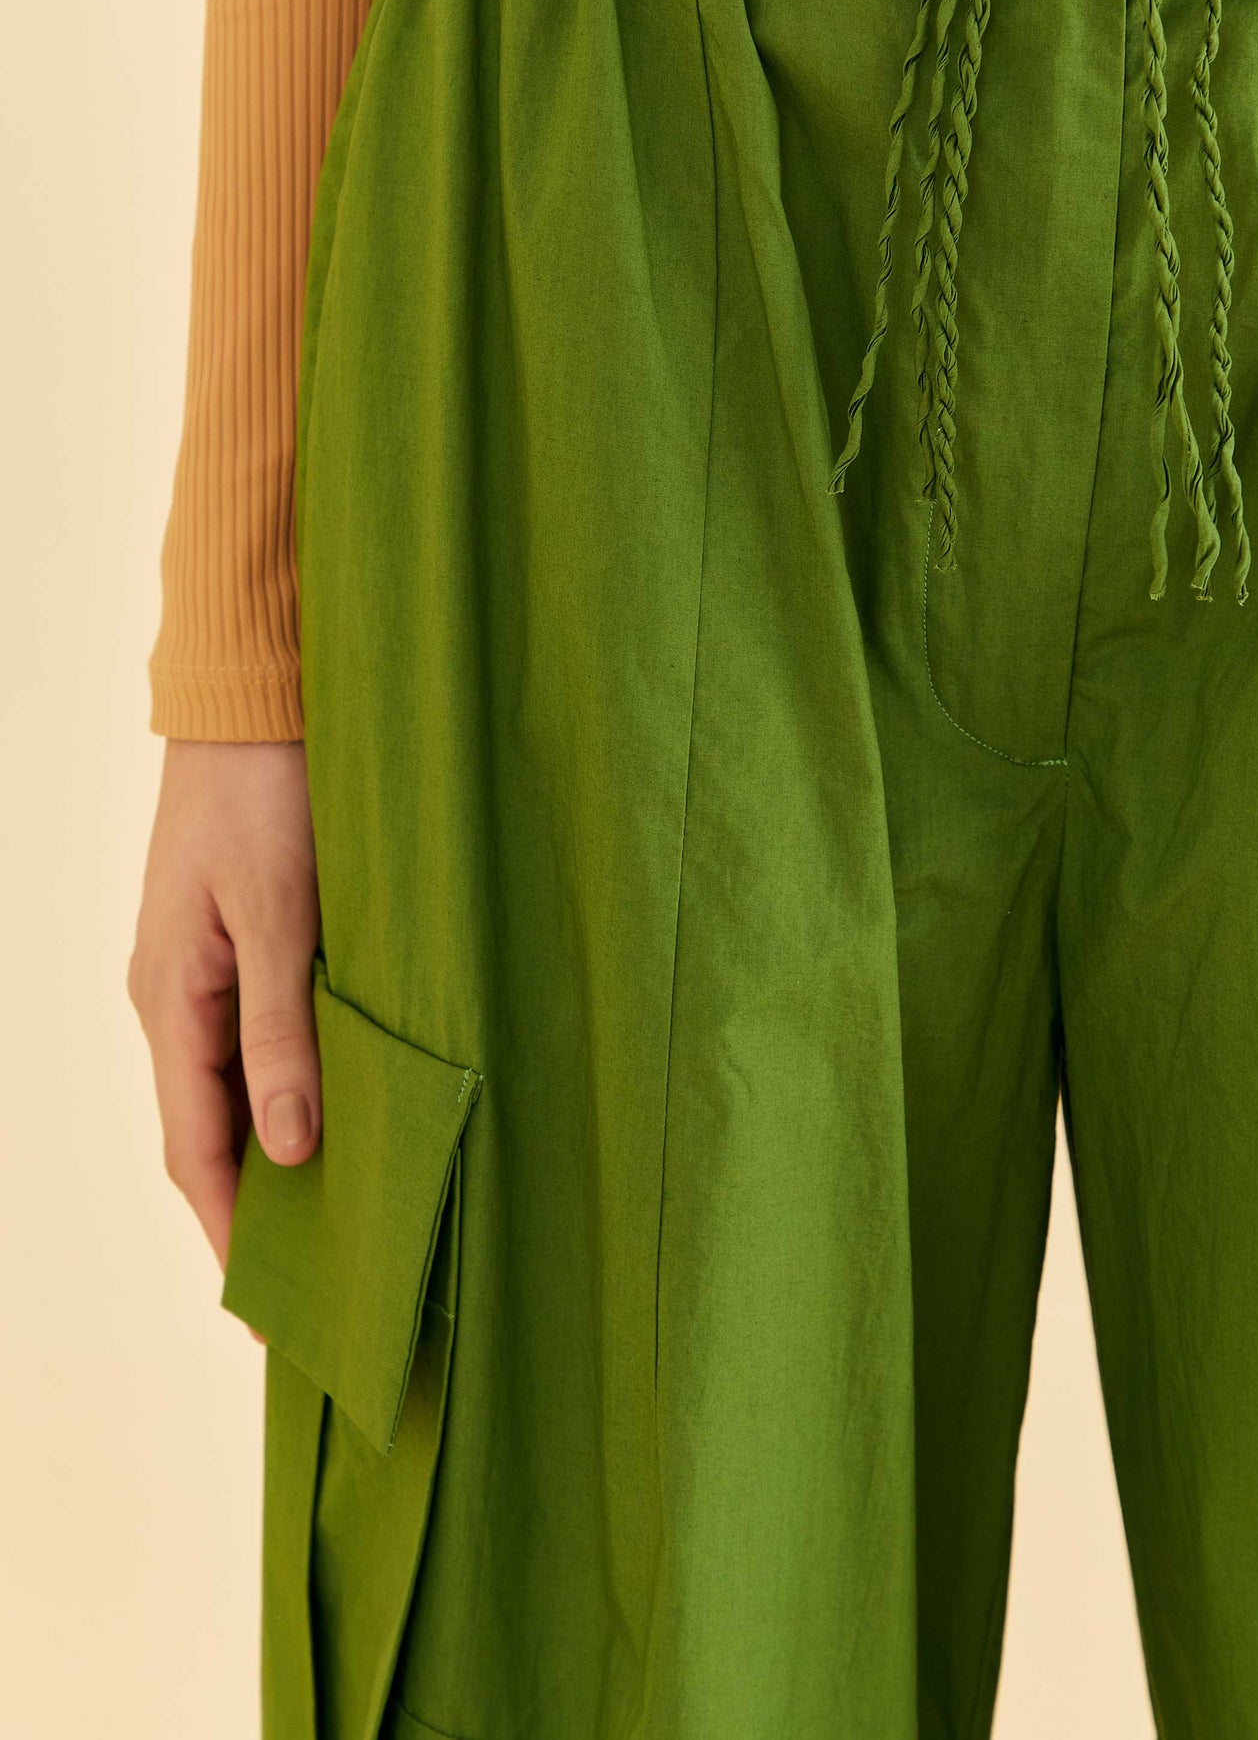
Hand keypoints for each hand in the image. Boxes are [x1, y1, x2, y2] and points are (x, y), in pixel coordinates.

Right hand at [129, 739, 321, 1271]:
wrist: (253, 698)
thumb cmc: (267, 796)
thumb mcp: (281, 915)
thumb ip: (282, 1032)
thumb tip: (288, 1149)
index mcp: (171, 1001)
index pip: (195, 1150)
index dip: (231, 1232)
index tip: (271, 1308)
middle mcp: (175, 998)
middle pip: (211, 1130)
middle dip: (256, 1209)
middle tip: (317, 1282)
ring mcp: (202, 971)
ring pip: (235, 1088)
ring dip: (276, 1152)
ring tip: (338, 1218)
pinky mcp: (237, 943)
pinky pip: (254, 1041)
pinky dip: (290, 1088)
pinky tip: (336, 1112)